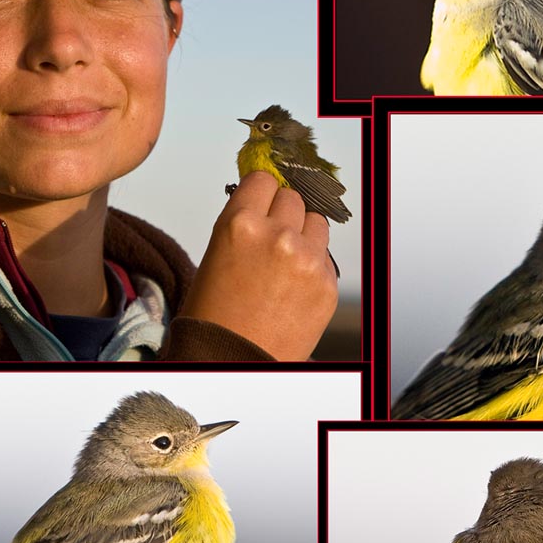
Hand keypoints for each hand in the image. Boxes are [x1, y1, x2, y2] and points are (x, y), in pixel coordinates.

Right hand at [182, 170, 337, 359]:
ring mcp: (307, 260)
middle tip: (270, 240)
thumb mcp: (216, 254)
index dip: (261, 193)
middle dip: (282, 214)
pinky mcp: (327, 284)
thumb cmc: (216, 317)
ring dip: (304, 235)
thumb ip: (244, 224)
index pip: (264, 180)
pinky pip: (326, 257)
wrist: (234, 362)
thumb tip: (265, 203)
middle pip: (292, 198)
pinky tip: (294, 288)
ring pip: (316, 222)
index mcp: (239, 224)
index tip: (262, 201)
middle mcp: (277, 236)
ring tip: (285, 264)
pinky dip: (314, 267)